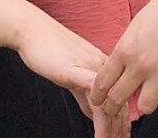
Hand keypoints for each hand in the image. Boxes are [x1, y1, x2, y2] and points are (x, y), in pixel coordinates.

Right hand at [13, 13, 129, 135]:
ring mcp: (89, 67)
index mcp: (103, 68)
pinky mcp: (75, 69)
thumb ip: (85, 95)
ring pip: (108, 101)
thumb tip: (94, 113)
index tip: (123, 136)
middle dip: (121, 128)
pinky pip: (92, 93)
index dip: (124, 120)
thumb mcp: (72, 75)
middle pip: (119, 102)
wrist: (32, 30)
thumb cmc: (50, 50)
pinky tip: (99, 126)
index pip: (120, 98)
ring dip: (110, 126)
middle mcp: (101, 67)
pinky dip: (98, 113)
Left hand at [90, 0, 157, 117]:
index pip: (102, 82)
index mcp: (125, 49)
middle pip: (118, 98)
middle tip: (115, 109)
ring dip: (143, 107)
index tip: (98, 101)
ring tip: (146, 103)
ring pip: (145, 106)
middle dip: (113, 107)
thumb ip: (126, 50)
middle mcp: (140, 63)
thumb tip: (119, 69)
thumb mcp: (134, 28)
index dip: (97, 96)